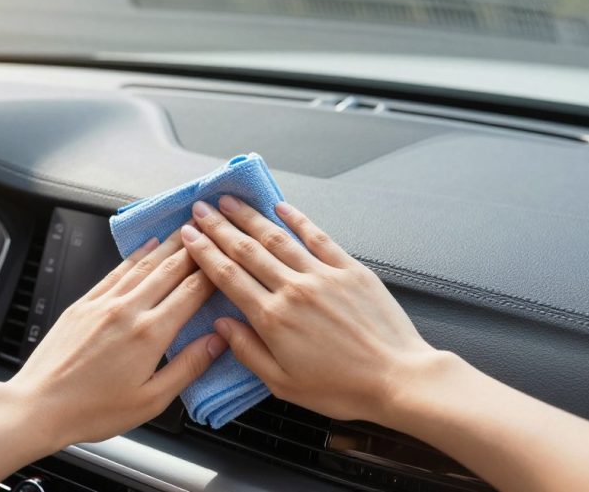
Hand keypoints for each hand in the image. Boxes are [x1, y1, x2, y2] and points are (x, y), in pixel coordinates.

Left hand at [5, 229, 227, 451]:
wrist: (39, 405)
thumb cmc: (93, 410)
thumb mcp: (151, 400)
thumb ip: (188, 367)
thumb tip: (217, 341)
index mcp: (149, 334)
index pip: (191, 292)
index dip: (213, 273)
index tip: (227, 260)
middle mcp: (127, 310)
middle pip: (170, 269)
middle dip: (195, 249)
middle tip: (212, 231)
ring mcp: (103, 303)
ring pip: (144, 264)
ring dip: (169, 244)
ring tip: (187, 229)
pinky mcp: (84, 303)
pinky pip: (116, 270)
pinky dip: (136, 255)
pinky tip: (147, 245)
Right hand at [180, 197, 445, 427]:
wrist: (398, 377)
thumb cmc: (343, 387)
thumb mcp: (284, 384)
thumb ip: (248, 351)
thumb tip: (223, 326)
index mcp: (274, 319)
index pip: (228, 276)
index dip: (205, 252)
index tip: (190, 235)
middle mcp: (294, 290)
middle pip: (247, 250)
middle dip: (219, 227)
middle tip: (201, 210)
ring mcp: (323, 275)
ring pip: (278, 238)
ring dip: (250, 216)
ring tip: (231, 202)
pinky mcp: (350, 269)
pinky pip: (318, 237)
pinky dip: (298, 219)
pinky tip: (282, 207)